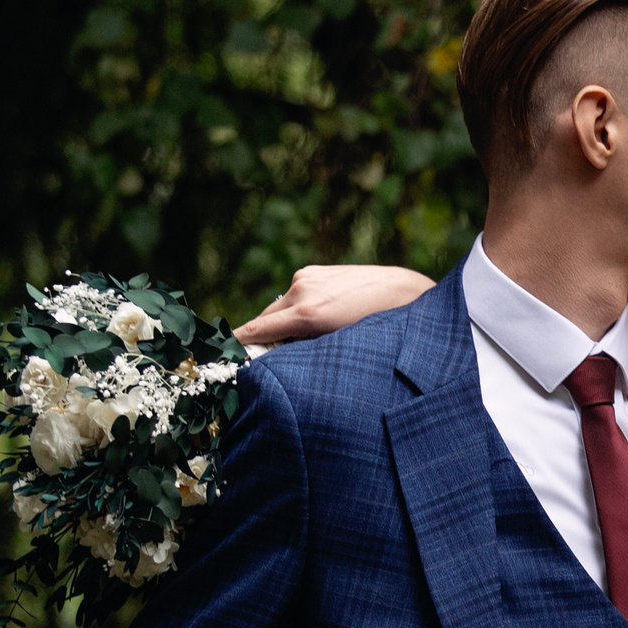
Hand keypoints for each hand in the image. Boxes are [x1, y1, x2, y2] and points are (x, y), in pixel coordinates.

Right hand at [234, 265, 433, 346]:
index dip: (240, 343)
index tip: (225, 353)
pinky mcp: (313, 270)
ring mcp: (307, 276)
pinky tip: (317, 319)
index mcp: (307, 312)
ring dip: (283, 323)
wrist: (401, 293)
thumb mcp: (338, 347)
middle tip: (265, 358)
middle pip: (266, 318)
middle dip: (263, 337)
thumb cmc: (375, 328)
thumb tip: (278, 358)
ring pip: (280, 307)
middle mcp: (301, 290)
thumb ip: (303, 350)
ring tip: (305, 339)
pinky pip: (294, 295)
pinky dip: (295, 309)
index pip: (259, 329)